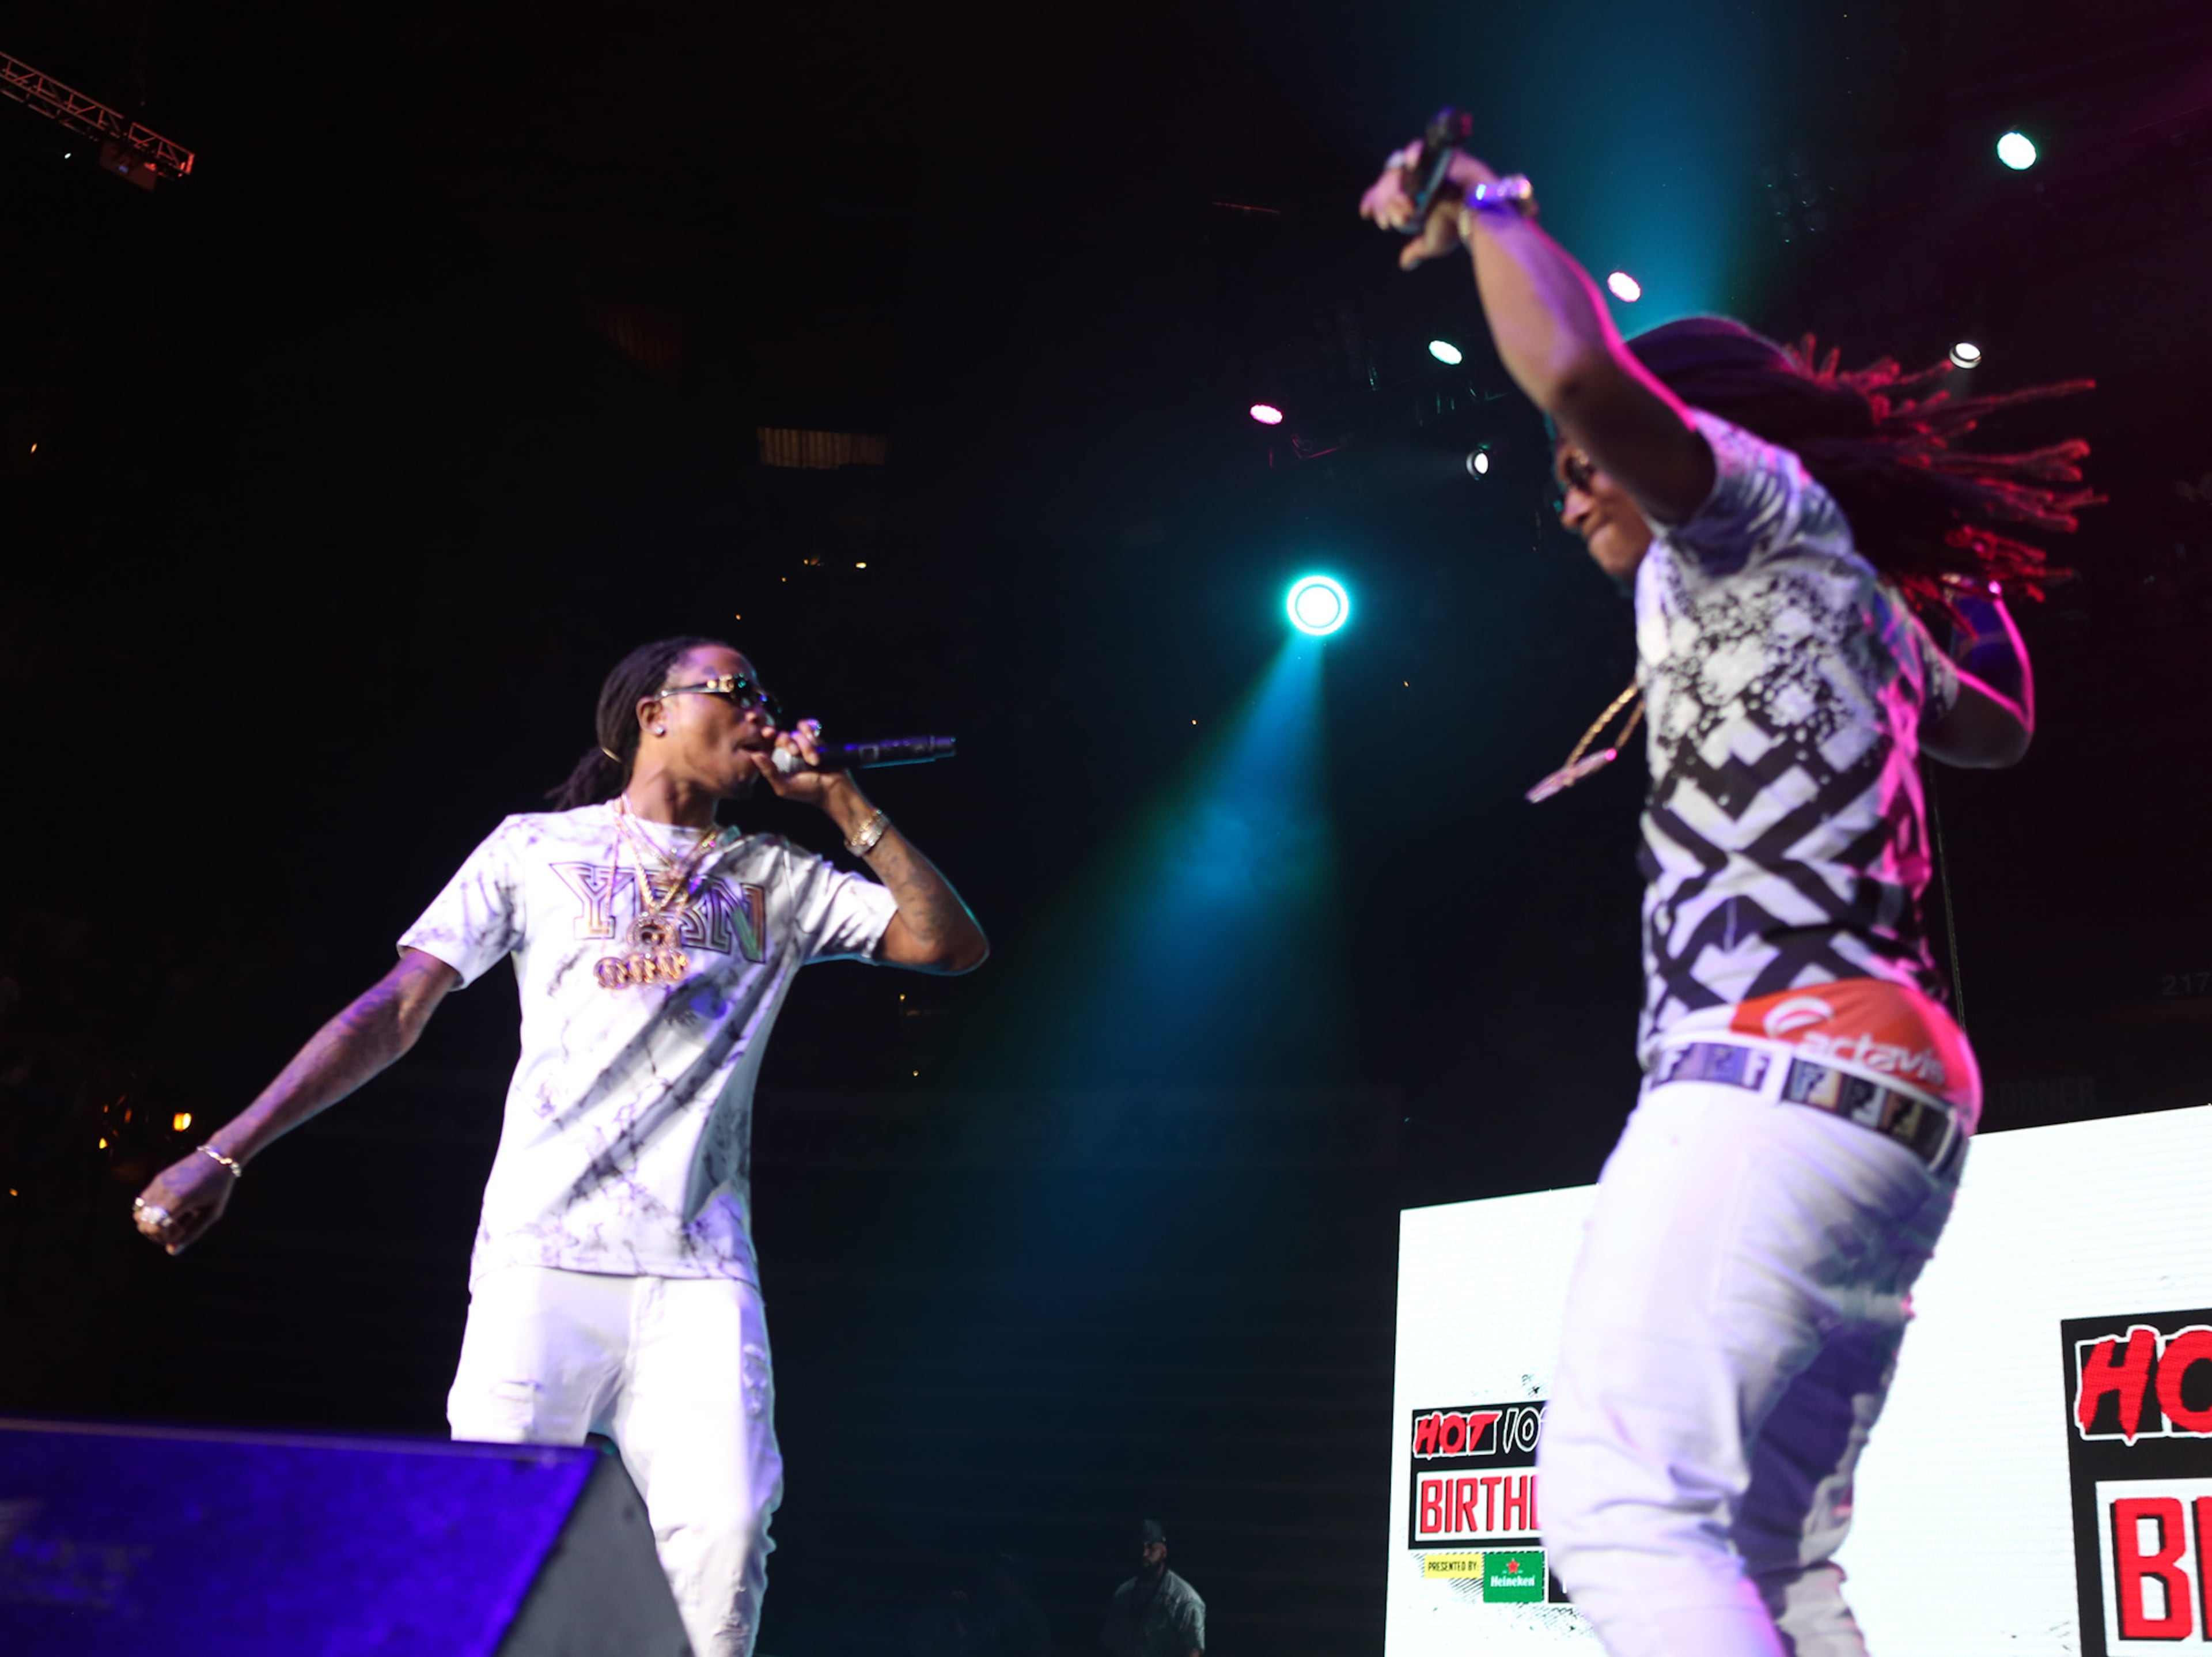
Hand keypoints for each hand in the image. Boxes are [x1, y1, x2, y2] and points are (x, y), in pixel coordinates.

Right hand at [132, 1148, 238, 1254]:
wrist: (218, 1157)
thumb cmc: (219, 1188)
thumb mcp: (211, 1213)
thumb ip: (192, 1234)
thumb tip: (172, 1252)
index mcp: (179, 1199)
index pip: (154, 1226)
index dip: (162, 1236)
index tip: (180, 1231)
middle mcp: (164, 1190)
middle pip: (142, 1224)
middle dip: (155, 1233)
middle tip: (177, 1227)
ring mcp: (158, 1183)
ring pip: (138, 1214)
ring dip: (151, 1222)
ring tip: (172, 1218)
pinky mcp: (156, 1179)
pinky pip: (142, 1202)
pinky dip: (150, 1211)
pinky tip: (170, 1208)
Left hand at [745, 719, 857, 810]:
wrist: (834, 789)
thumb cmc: (808, 792)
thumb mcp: (784, 787)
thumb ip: (769, 772)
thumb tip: (754, 754)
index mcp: (777, 763)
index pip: (767, 745)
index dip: (766, 736)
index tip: (769, 733)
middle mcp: (787, 753)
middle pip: (782, 736)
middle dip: (789, 743)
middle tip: (796, 754)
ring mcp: (801, 746)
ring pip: (796, 733)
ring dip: (806, 746)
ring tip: (814, 761)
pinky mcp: (815, 741)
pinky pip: (806, 728)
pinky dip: (809, 731)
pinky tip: (814, 739)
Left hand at [1358, 139, 1502, 269]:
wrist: (1481, 223)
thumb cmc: (1459, 229)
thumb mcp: (1432, 243)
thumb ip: (1417, 249)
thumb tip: (1404, 263)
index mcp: (1416, 193)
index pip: (1387, 190)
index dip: (1374, 199)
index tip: (1365, 213)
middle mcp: (1421, 177)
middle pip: (1390, 178)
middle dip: (1383, 199)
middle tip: (1387, 219)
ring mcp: (1430, 165)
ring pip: (1400, 167)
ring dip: (1394, 186)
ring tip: (1402, 205)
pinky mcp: (1442, 155)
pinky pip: (1422, 149)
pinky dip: (1413, 155)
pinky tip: (1409, 168)